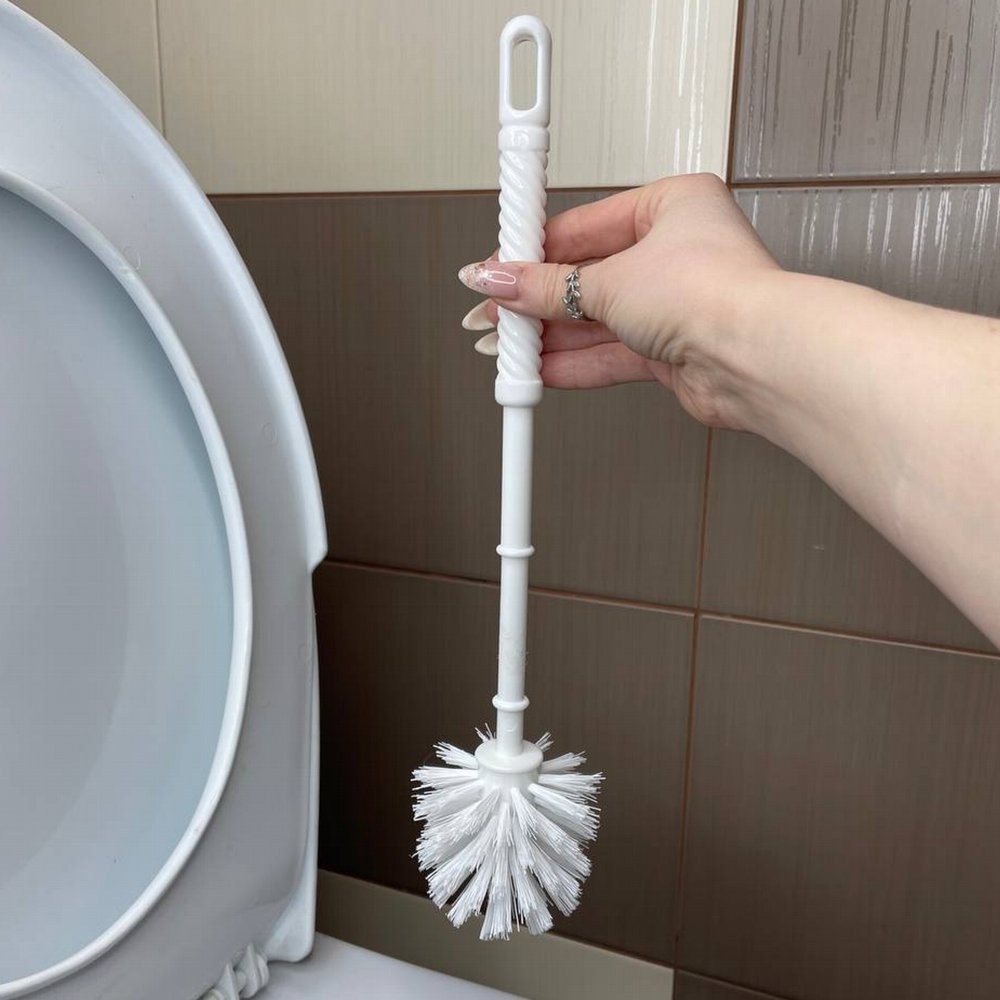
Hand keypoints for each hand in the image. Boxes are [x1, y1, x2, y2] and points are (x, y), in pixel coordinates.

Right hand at [457, 173, 779, 428]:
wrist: (754, 356)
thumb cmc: (716, 292)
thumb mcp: (610, 280)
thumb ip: (547, 287)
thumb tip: (504, 280)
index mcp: (671, 206)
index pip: (583, 226)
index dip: (535, 249)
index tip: (500, 260)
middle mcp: (676, 254)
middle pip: (587, 276)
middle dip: (537, 299)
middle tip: (495, 309)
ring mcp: (675, 304)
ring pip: (597, 320)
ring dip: (550, 336)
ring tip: (508, 346)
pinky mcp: (673, 350)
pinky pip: (612, 353)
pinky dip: (575, 362)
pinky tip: (540, 369)